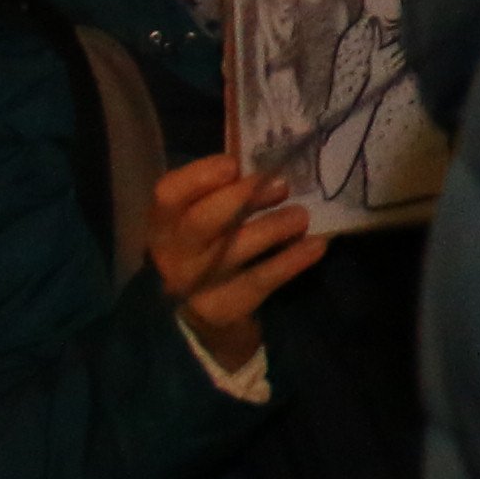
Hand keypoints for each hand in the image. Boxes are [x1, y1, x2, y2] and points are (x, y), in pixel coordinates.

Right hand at [144, 154, 323, 367]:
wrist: (199, 314)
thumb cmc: (208, 248)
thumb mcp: (202, 218)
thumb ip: (221, 193)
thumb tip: (267, 168)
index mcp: (164, 222)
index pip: (168, 194)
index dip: (199, 177)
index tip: (233, 165)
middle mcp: (173, 252)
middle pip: (200, 223)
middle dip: (241, 200)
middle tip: (281, 186)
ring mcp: (195, 284)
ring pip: (232, 252)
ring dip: (271, 229)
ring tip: (301, 216)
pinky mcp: (223, 307)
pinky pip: (258, 282)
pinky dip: (289, 262)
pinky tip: (316, 246)